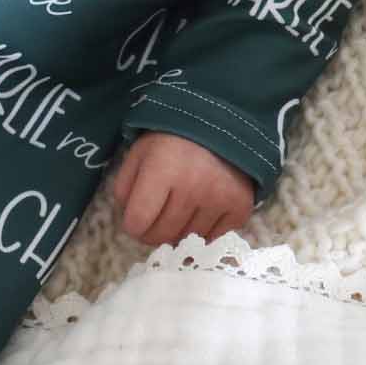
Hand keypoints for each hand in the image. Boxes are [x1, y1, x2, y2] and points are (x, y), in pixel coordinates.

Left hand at [111, 129, 255, 247]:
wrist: (220, 124)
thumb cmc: (172, 139)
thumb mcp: (139, 154)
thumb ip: (125, 188)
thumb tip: (130, 223)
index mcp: (162, 169)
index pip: (137, 222)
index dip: (132, 223)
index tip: (136, 215)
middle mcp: (193, 187)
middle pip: (162, 236)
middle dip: (152, 231)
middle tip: (156, 217)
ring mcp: (220, 199)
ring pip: (186, 240)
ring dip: (178, 231)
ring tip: (179, 208)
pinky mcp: (240, 208)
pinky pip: (213, 238)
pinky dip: (203, 230)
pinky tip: (201, 210)